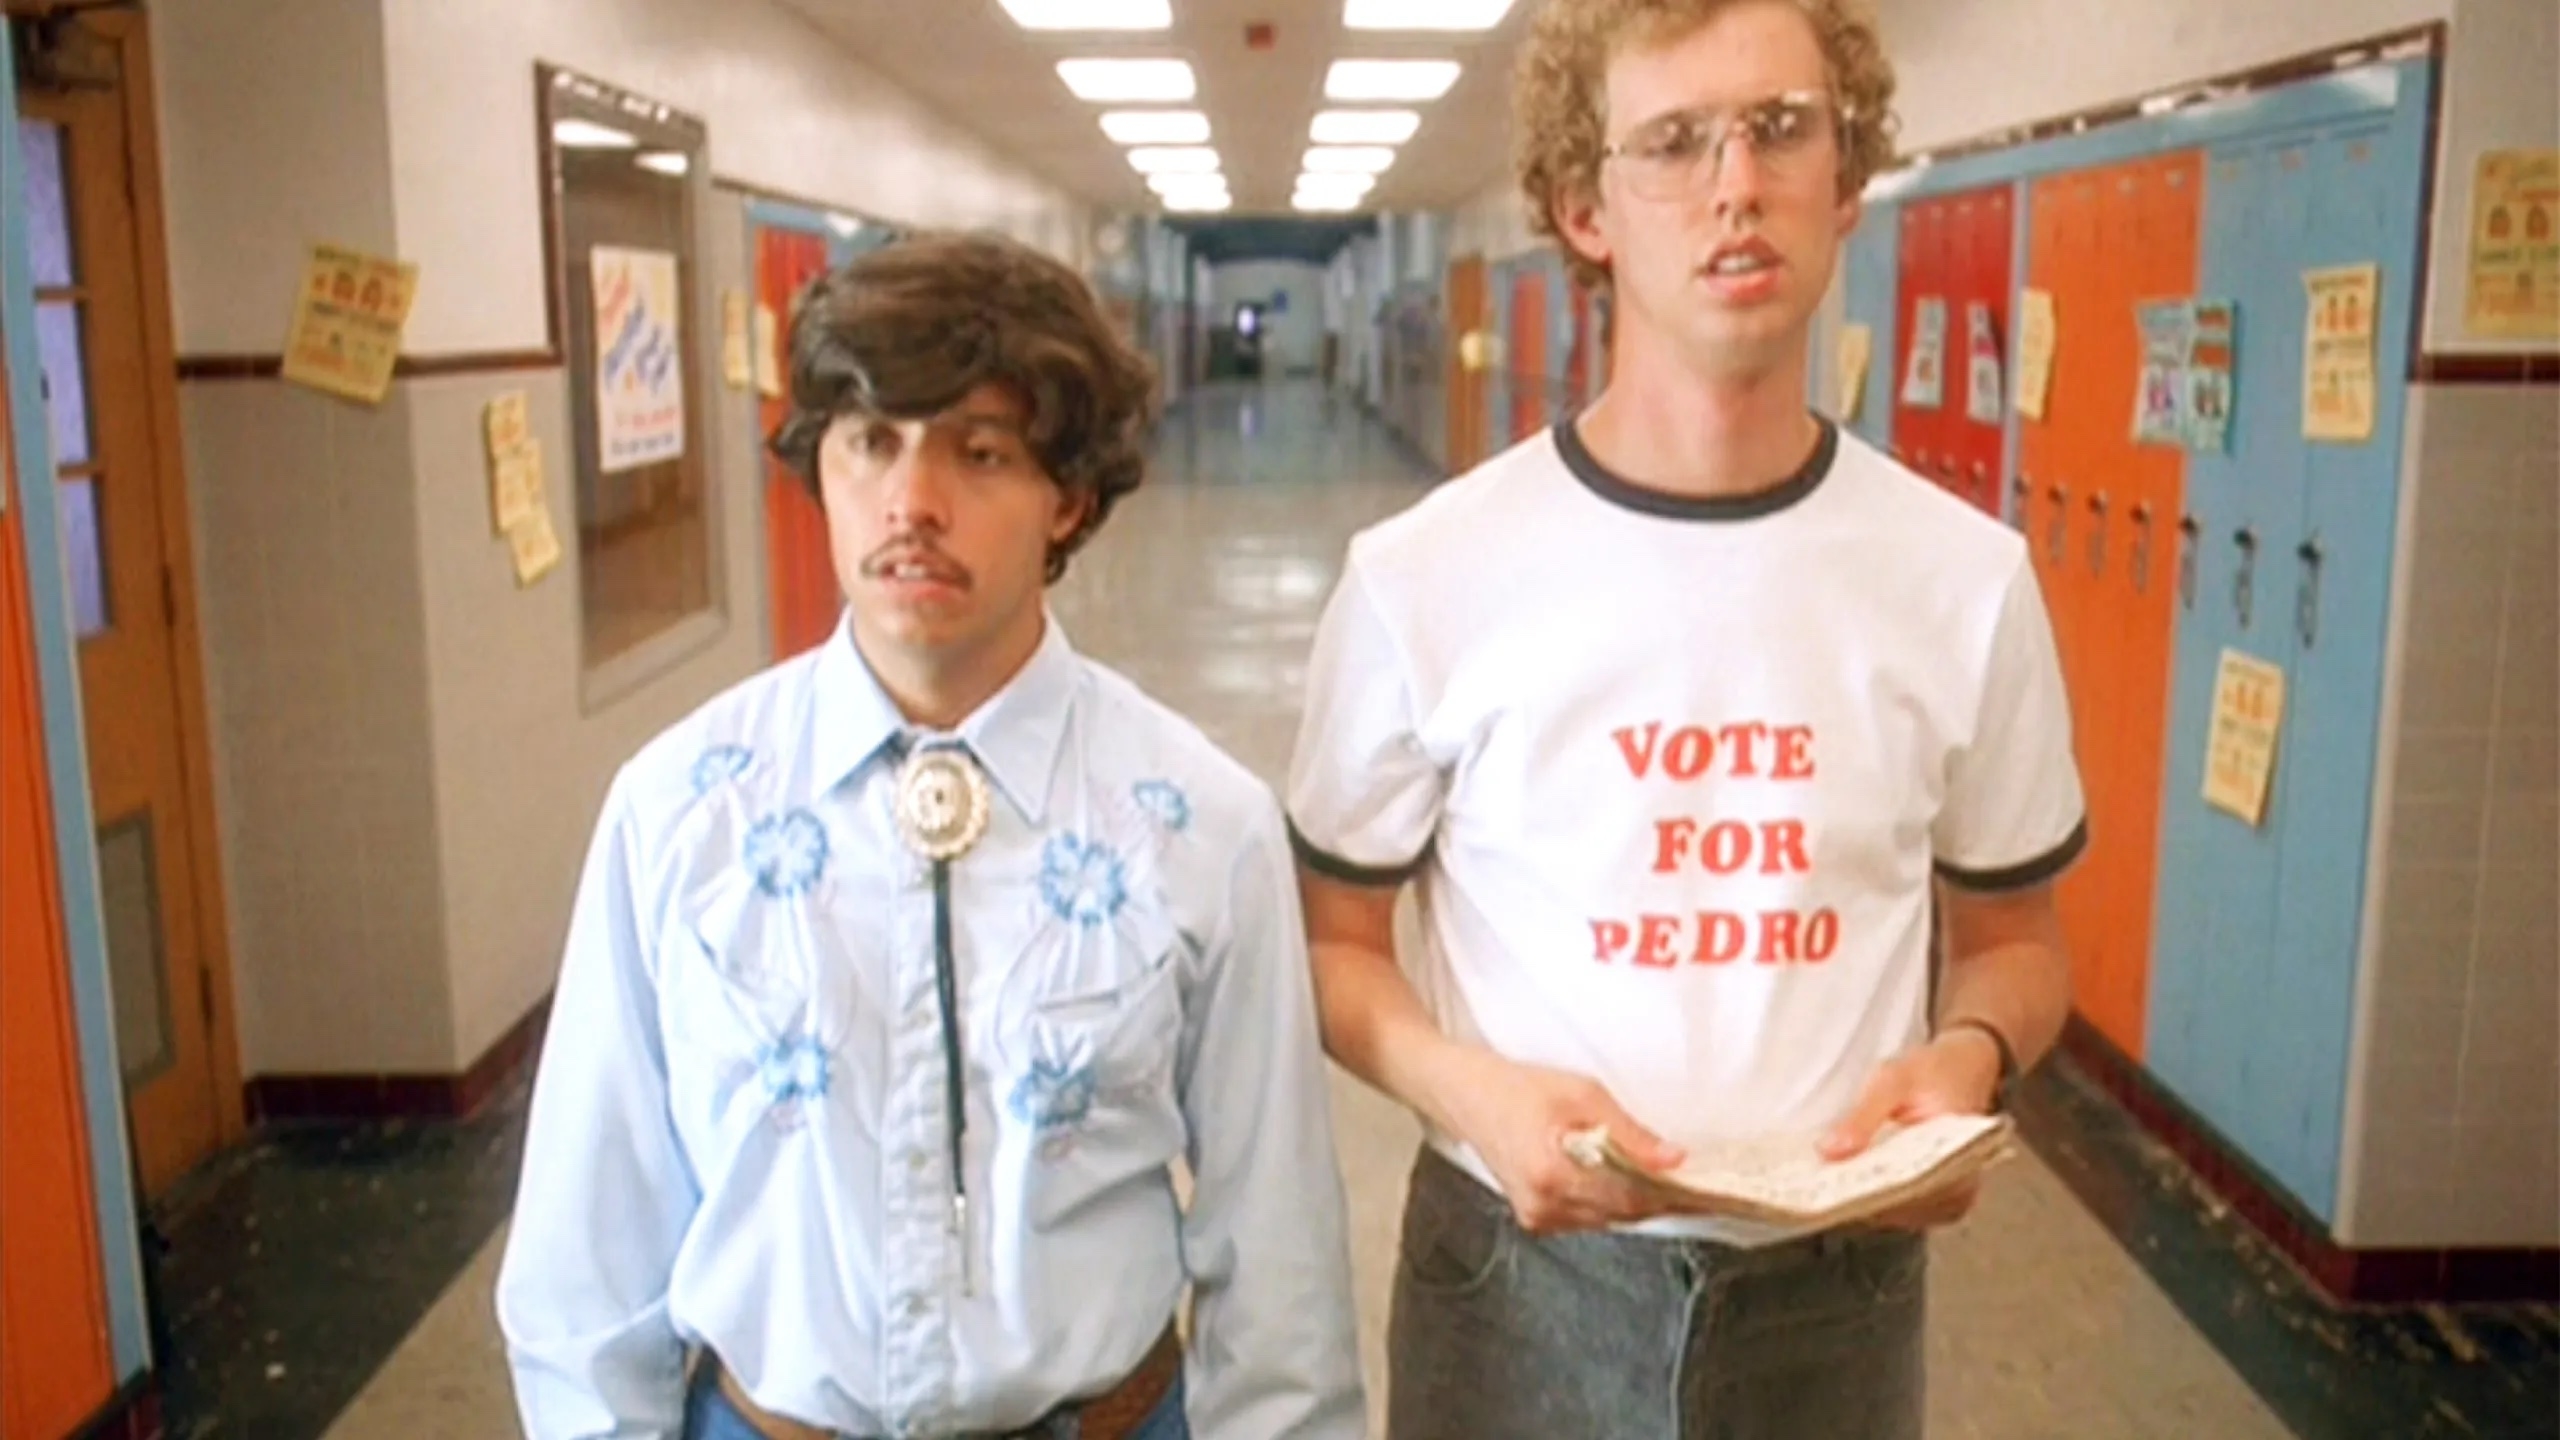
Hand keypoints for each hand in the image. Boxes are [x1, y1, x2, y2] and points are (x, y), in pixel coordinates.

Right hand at [1436, 1047, 1687, 1234]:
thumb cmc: (1519, 1087)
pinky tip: (1621, 1180)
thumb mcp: (1581, 1093)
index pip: (1631, 1195)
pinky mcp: (1535, 1219)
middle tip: (1696, 1183)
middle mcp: (1544, 1205)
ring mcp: (1538, 1216)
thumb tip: (1673, 1159)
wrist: (1466, 1097)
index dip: (1674, 1193)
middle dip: (1660, 1197)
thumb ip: (1628, 1131)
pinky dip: (1610, 1201)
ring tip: (1663, 1178)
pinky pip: (1588, 1218)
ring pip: (1608, 1218)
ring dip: (1637, 1200)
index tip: (1709, 1192)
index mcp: (1553, 1173)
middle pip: (1623, 1212)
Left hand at [1816, 1030, 2004, 1229]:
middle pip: (1892, 1210)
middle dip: (1849, 1197)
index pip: (1899, 1196)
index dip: (1855, 1195)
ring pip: (1891, 1213)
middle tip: (1806, 1186)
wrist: (1966, 1065)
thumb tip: (1830, 1153)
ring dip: (1856, 1197)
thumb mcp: (1893, 1080)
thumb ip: (1863, 1117)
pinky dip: (1869, 1193)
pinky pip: (1896, 1206)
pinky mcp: (1932, 1199)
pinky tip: (1842, 1179)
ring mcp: (1946, 1202)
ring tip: (1817, 1181)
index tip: (1817, 1190)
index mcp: (1956, 1163)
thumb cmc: (1934, 1070)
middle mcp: (1956, 1194)